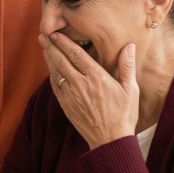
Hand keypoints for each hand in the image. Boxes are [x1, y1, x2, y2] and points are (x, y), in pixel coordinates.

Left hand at [40, 33, 137, 147]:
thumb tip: (129, 46)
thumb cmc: (123, 114)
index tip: (56, 34)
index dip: (65, 43)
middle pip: (62, 61)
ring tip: (44, 47)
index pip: (77, 55)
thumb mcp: (131, 90)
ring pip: (56, 72)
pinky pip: (55, 85)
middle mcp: (80, 84)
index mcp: (97, 78)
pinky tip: (51, 67)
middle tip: (43, 35)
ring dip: (49, 58)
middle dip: (51, 47)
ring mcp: (70, 94)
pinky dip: (51, 74)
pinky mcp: (65, 104)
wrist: (109, 139)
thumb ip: (126, 66)